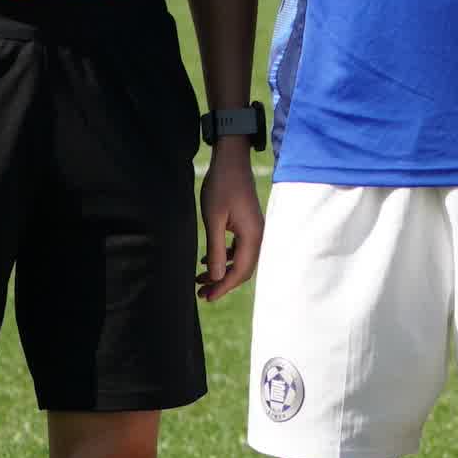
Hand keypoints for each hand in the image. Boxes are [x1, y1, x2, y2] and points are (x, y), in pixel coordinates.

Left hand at [198, 140, 265, 300]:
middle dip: (223, 283)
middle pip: (243, 269)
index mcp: (252, 235)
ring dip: (222, 271)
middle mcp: (257, 234)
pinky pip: (239, 248)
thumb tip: (217, 278)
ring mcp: (254, 229)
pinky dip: (224, 257)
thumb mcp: (214, 219)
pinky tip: (206, 259)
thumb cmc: (221, 186)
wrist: (231, 160)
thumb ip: (216, 249)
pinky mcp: (247, 224)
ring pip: (240, 259)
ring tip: (200, 279)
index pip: (240, 271)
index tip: (206, 297)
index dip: (223, 287)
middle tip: (201, 293)